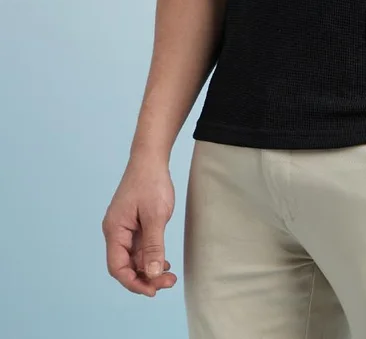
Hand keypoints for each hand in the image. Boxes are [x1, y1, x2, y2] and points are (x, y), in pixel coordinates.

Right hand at [102, 156, 177, 296]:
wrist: (151, 158)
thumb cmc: (151, 182)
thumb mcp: (156, 216)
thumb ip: (153, 246)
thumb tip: (151, 274)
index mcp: (115, 230)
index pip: (117, 267)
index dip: (133, 282)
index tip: (152, 290)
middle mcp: (116, 231)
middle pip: (125, 265)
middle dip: (145, 277)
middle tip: (168, 282)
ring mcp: (125, 228)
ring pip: (134, 258)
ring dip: (149, 269)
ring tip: (169, 276)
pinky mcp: (134, 224)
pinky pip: (139, 248)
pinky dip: (150, 257)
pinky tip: (164, 262)